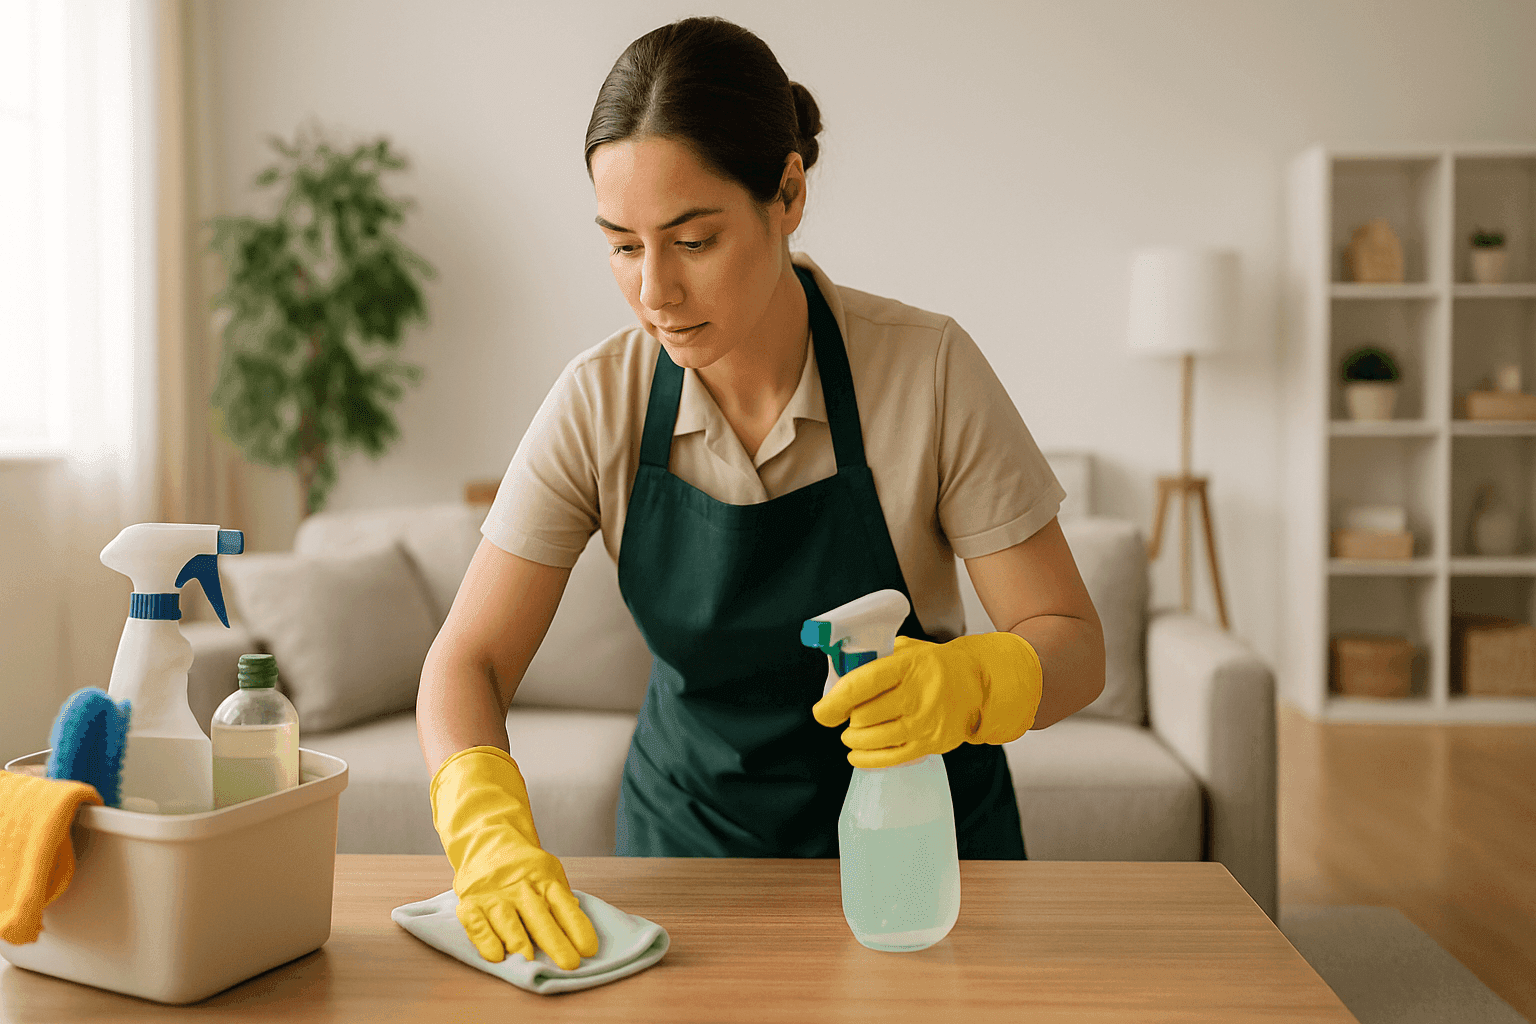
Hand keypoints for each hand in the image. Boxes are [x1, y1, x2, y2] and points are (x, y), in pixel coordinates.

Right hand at [430, 746, 599, 969]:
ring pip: (508, 920)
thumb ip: (561, 897)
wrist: (487, 842)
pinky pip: (477, 923)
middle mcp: (520, 888)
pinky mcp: (471, 904)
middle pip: (539, 916)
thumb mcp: (549, 874)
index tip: (588, 950)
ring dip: (519, 940)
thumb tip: (576, 915)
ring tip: (529, 960)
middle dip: (555, 941)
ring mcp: (494, 896)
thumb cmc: (525, 868)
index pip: (563, 904)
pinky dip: (485, 939)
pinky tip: (496, 955)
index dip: (576, 927)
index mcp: (544, 880)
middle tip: (568, 964)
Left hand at [811, 633, 1042, 768]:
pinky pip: (890, 758)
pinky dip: (866, 758)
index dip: (835, 701)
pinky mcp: (930, 744)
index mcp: (909, 665)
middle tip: (846, 715)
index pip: (862, 684)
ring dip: (854, 738)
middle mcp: (918, 695)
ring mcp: (926, 723)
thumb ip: (874, 660)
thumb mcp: (906, 650)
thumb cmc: (933, 665)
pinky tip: (855, 754)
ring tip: (852, 732)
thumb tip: (837, 677)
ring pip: (873, 739)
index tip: (822, 711)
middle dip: (846, 718)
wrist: (977, 683)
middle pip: (864, 715)